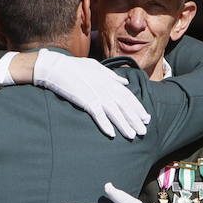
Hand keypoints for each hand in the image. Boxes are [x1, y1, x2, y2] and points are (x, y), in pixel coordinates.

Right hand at [33, 50, 149, 139]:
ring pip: (115, 112)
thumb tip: (125, 82)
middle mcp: (106, 87)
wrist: (57, 67)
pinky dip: (105, 124)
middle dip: (135, 119)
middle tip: (144, 131)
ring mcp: (97, 94)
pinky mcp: (86, 100)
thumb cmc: (75, 67)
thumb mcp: (96, 67)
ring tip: (132, 135)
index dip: (138, 108)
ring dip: (124, 124)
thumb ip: (112, 75)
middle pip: (125, 106)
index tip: (146, 118)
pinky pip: (98, 114)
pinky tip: (112, 134)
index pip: (128, 96)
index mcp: (109, 80)